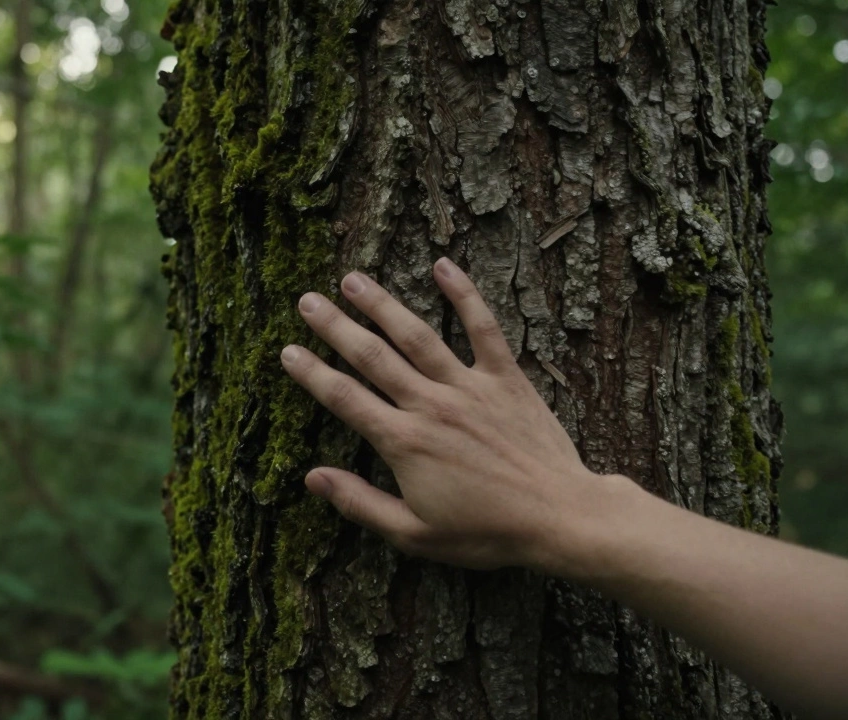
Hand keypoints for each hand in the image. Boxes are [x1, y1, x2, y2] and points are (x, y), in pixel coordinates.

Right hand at [280, 257, 614, 571]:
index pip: (345, 399)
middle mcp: (431, 405)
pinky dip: (464, 295)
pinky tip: (443, 266)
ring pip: (417, 335)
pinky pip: (483, 328)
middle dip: (335, 327)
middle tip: (307, 301)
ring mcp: (469, 387)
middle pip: (373, 357)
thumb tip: (312, 478)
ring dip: (382, 305)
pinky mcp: (506, 379)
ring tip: (353, 279)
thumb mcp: (415, 534)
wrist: (560, 517)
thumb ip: (360, 503)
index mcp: (404, 443)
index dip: (311, 374)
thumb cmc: (487, 533)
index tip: (287, 351)